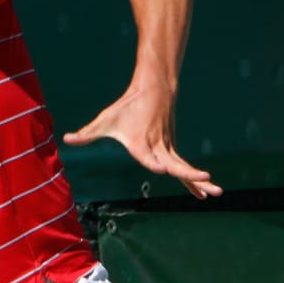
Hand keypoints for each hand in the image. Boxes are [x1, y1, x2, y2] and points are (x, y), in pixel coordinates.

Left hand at [64, 72, 221, 200]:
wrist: (153, 89)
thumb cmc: (126, 107)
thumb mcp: (104, 120)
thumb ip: (87, 133)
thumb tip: (66, 139)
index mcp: (141, 142)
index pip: (148, 155)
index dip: (154, 162)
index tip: (162, 168)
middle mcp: (158, 146)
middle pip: (177, 164)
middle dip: (191, 175)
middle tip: (206, 180)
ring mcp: (168, 147)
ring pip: (185, 168)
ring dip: (200, 181)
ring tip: (217, 193)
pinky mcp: (172, 147)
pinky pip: (184, 167)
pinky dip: (194, 180)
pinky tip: (203, 193)